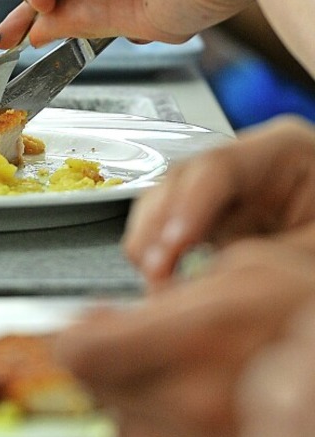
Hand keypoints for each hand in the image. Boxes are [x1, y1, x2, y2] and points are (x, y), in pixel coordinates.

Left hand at [53, 240, 314, 436]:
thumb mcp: (246, 267)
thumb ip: (173, 289)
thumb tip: (119, 310)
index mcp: (198, 332)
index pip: (83, 350)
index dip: (78, 333)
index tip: (87, 325)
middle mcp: (196, 398)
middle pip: (98, 391)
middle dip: (108, 363)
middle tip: (135, 340)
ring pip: (123, 432)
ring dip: (134, 403)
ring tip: (175, 374)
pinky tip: (194, 413)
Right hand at [124, 117, 314, 283]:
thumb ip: (268, 259)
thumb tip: (206, 281)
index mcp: (284, 150)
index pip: (219, 166)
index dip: (188, 206)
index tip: (172, 246)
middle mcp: (249, 166)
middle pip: (183, 179)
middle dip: (159, 225)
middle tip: (153, 271)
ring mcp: (231, 194)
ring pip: (170, 205)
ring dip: (154, 243)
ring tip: (156, 284)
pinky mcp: (221, 225)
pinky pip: (180, 236)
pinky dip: (166, 260)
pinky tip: (166, 286)